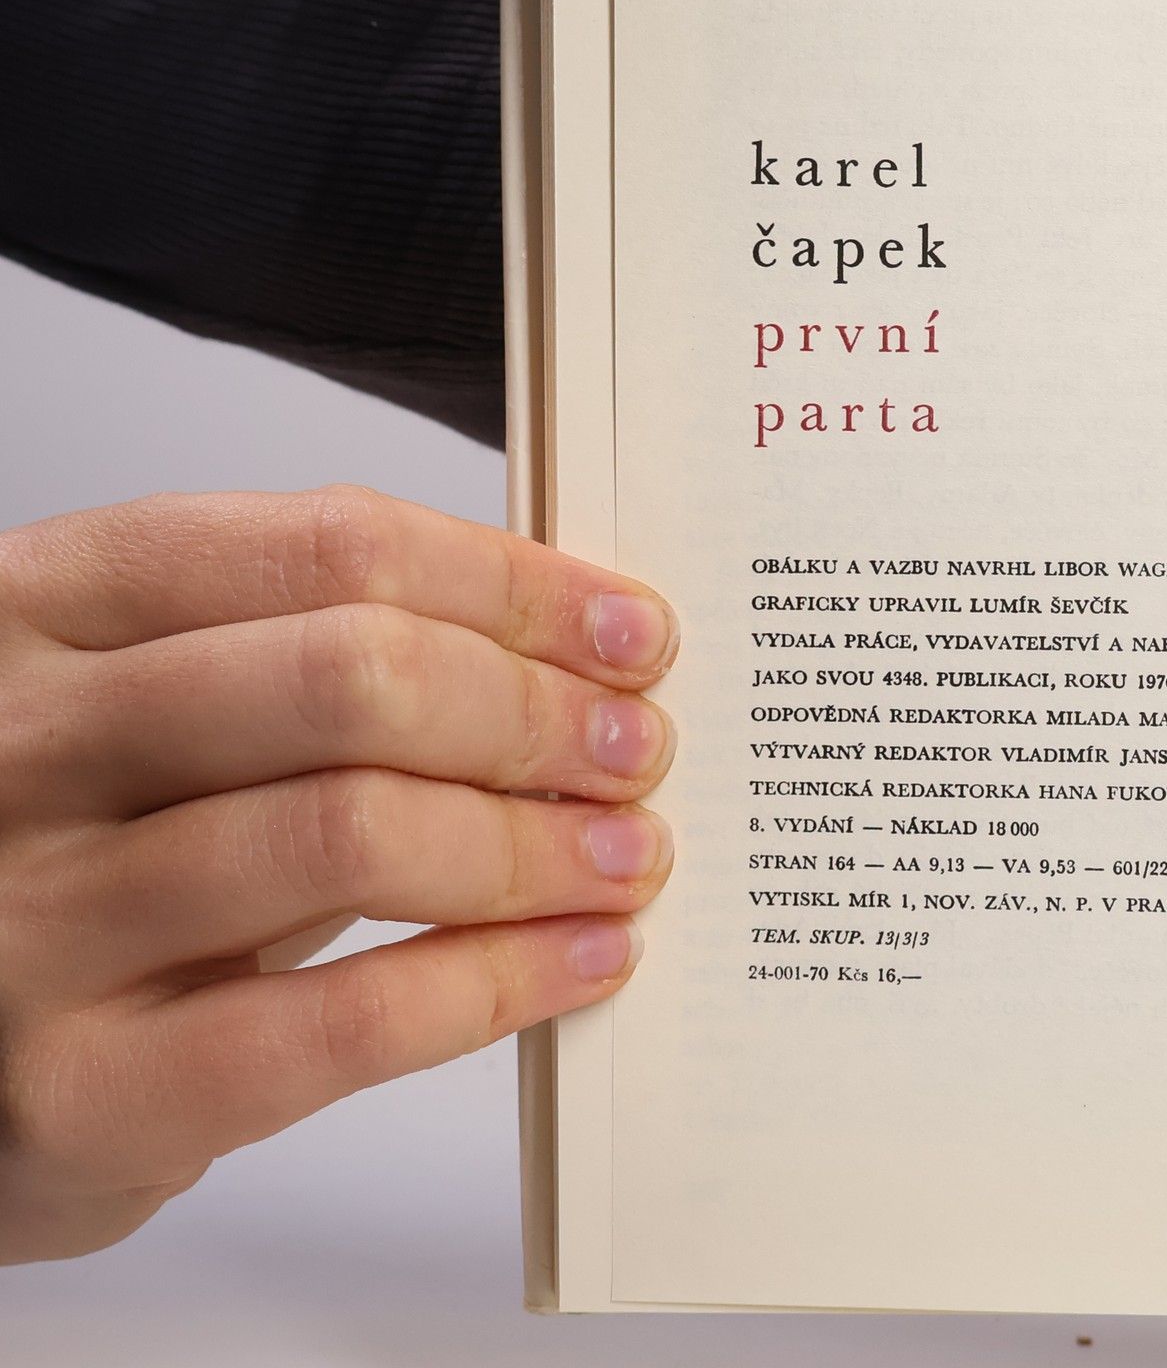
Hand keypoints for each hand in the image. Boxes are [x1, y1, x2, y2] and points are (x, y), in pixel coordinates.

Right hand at [0, 485, 677, 1262]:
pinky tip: (577, 962)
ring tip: (625, 856)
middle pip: (351, 676)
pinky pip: (336, 1023)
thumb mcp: (164, 703)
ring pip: (352, 835)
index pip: (330, 544)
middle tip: (635, 749)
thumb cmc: (86, 845)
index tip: (630, 631)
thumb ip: (321, 650)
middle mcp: (22, 742)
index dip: (512, 584)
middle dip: (534, 712)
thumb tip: (580, 647)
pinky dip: (493, 983)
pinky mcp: (75, 1092)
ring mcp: (31, 920)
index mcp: (52, 601)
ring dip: (533, 845)